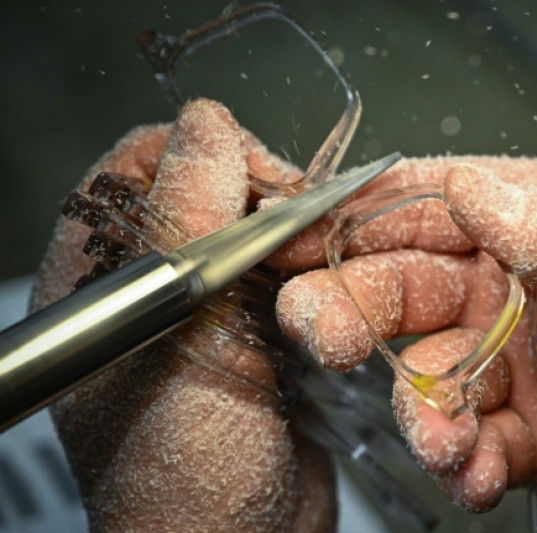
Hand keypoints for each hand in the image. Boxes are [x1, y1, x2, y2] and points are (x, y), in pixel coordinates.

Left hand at [32, 99, 334, 531]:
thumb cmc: (188, 479)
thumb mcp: (178, 348)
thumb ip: (186, 233)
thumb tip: (205, 125)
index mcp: (104, 284)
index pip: (140, 169)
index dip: (205, 159)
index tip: (265, 187)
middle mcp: (155, 291)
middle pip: (210, 192)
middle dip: (268, 198)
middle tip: (310, 226)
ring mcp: (212, 315)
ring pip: (259, 231)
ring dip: (306, 235)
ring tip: (337, 257)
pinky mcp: (264, 339)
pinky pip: (293, 276)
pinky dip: (325, 270)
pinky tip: (348, 285)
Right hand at [277, 157, 536, 530]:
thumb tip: (474, 189)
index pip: (437, 203)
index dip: (361, 214)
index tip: (297, 234)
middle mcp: (519, 291)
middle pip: (409, 291)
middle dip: (355, 309)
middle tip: (320, 332)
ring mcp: (519, 367)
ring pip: (430, 377)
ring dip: (418, 407)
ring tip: (439, 438)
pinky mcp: (529, 437)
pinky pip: (470, 447)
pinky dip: (459, 464)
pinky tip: (471, 474)